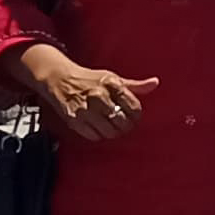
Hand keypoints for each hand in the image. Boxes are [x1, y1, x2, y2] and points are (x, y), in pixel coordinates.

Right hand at [21, 46, 156, 141]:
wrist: (59, 79)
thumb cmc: (90, 80)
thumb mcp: (113, 79)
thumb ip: (135, 85)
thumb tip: (155, 83)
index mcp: (111, 84)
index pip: (133, 107)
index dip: (136, 115)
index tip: (133, 117)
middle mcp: (98, 96)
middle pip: (121, 122)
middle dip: (125, 126)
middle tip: (122, 125)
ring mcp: (85, 108)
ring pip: (108, 131)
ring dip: (112, 132)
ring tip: (110, 127)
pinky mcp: (74, 119)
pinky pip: (93, 136)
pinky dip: (98, 135)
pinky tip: (97, 128)